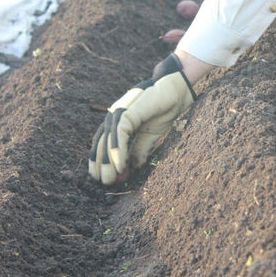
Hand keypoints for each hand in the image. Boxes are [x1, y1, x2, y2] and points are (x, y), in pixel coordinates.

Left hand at [88, 55, 196, 184]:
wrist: (175, 92)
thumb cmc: (164, 110)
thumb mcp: (150, 135)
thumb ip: (139, 150)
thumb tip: (132, 168)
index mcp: (117, 122)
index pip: (102, 144)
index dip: (100, 161)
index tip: (102, 179)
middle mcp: (113, 116)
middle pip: (101, 144)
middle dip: (101, 165)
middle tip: (104, 184)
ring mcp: (118, 113)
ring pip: (107, 141)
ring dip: (108, 162)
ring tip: (111, 180)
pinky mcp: (127, 112)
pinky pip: (119, 135)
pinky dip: (118, 151)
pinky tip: (120, 166)